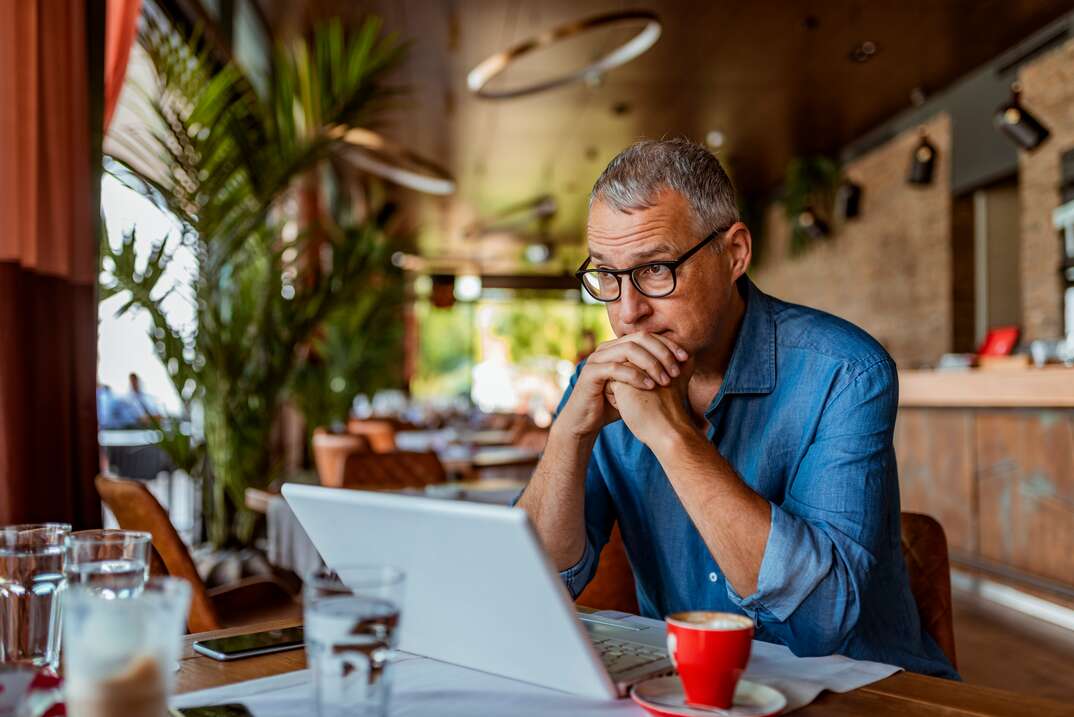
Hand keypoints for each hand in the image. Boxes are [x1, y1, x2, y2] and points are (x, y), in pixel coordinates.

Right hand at [556, 332, 688, 439]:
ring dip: (651, 363)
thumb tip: (684, 365)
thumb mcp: (638, 386)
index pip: (647, 336)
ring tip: (665, 379)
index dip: (667, 344)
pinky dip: (635, 376)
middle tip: (677, 370)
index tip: (685, 358)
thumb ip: (654, 373)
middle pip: (640, 338)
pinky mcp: (590, 373)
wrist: (585, 421)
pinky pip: (615, 368)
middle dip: (662, 352)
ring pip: (629, 350)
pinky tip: (650, 386)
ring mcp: (597, 358)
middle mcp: (606, 348)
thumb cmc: (613, 404)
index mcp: (618, 347)